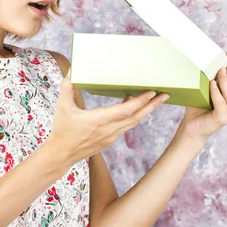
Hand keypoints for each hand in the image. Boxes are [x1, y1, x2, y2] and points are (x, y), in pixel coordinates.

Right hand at [48, 69, 169, 168]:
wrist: (61, 155)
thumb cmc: (61, 131)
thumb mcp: (62, 107)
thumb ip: (67, 87)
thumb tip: (72, 71)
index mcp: (98, 120)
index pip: (126, 110)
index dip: (140, 101)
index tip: (152, 92)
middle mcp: (108, 130)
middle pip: (136, 117)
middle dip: (152, 105)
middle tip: (165, 94)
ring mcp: (110, 136)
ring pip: (133, 122)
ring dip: (145, 110)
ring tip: (155, 99)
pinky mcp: (109, 140)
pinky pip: (126, 126)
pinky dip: (134, 116)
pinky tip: (134, 107)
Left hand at [175, 49, 226, 143]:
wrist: (192, 127)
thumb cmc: (198, 106)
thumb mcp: (204, 89)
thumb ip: (210, 78)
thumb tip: (203, 59)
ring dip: (225, 79)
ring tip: (220, 69)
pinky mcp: (223, 118)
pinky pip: (221, 102)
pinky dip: (216, 92)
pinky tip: (212, 84)